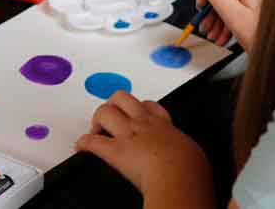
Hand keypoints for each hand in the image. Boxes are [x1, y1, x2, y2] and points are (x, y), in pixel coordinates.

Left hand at [76, 91, 213, 202]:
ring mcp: (127, 135)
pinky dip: (84, 143)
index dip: (139, 108)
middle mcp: (144, 125)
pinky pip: (93, 141)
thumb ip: (183, 150)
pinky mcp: (115, 151)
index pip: (150, 107)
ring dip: (97, 120)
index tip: (136, 114)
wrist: (180, 177)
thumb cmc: (192, 170)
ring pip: (105, 112)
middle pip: (122, 98)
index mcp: (164, 126)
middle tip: (110, 118)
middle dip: (112, 105)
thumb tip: (186, 159)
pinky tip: (80, 147)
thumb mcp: (194, 154)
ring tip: (97, 131)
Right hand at [196, 0, 263, 49]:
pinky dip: (229, 18)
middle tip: (205, 24)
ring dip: (218, 16)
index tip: (201, 5)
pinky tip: (225, 33)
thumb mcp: (237, 19)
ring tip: (215, 34)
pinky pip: (239, 4)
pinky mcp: (260, 2)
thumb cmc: (269, 39)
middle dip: (210, 7)